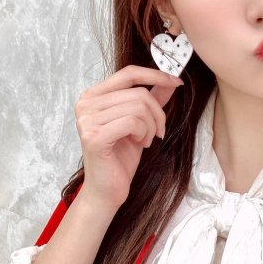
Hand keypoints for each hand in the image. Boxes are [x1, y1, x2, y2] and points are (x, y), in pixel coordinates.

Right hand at [74, 65, 183, 213]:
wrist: (107, 190)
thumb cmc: (121, 157)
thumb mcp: (141, 122)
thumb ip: (152, 99)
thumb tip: (171, 80)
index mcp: (93, 96)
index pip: (129, 73)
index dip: (156, 75)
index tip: (176, 81)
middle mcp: (85, 104)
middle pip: (138, 92)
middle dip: (157, 113)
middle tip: (158, 131)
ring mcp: (87, 120)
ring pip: (138, 107)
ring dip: (151, 126)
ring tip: (145, 140)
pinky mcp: (93, 136)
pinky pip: (133, 122)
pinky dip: (144, 133)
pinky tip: (140, 144)